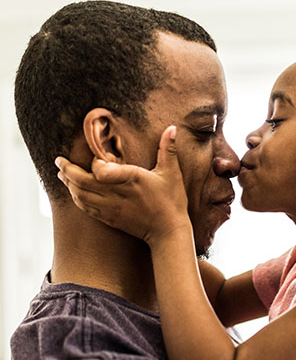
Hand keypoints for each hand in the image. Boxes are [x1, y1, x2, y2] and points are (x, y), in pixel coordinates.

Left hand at [55, 126, 189, 245]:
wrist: (168, 231)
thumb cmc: (172, 201)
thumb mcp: (171, 173)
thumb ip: (168, 149)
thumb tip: (172, 128)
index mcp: (131, 179)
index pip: (100, 169)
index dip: (95, 162)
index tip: (98, 158)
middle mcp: (117, 194)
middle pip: (82, 182)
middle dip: (67, 170)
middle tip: (59, 160)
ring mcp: (111, 208)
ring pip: (80, 195)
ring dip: (68, 184)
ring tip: (62, 174)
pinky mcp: (110, 219)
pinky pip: (85, 208)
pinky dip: (76, 198)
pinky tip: (74, 192)